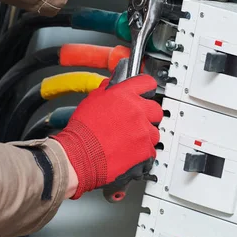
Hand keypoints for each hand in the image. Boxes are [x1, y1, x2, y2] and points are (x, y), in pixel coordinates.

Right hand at [52, 75, 162, 198]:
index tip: (147, 92)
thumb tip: (111, 86)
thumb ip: (106, 90)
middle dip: (149, 115)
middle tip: (138, 121)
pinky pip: (151, 150)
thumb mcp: (92, 100)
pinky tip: (130, 152)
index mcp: (124, 95)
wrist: (80, 154)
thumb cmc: (83, 130)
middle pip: (156, 109)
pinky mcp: (145, 150)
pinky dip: (143, 152)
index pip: (147, 83)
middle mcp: (136, 110)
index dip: (147, 88)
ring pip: (155, 132)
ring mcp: (143, 130)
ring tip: (130, 140)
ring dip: (145, 135)